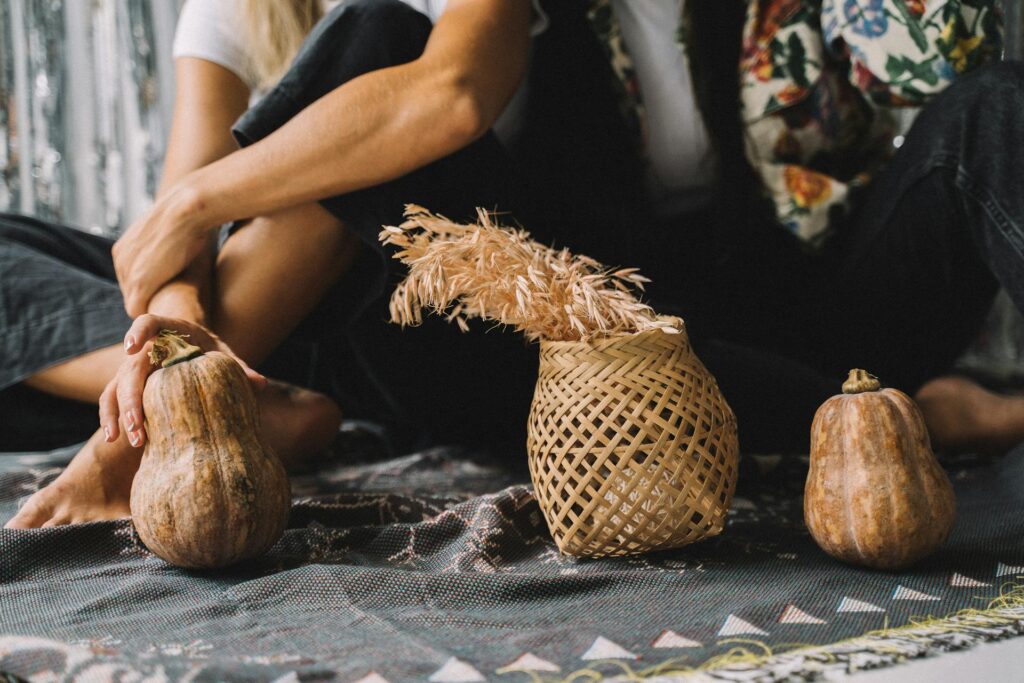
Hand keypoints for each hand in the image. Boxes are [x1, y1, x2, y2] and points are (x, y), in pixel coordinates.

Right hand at [99, 314, 266, 448]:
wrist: (188, 343)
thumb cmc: (207, 347)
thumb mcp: (222, 351)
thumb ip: (238, 366)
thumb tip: (261, 384)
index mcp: (167, 331)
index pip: (148, 323)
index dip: (138, 333)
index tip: (131, 348)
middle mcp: (143, 348)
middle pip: (129, 369)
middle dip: (131, 398)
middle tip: (137, 425)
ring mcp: (131, 368)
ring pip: (114, 387)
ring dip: (118, 412)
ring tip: (124, 438)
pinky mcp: (126, 385)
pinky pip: (112, 399)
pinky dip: (112, 417)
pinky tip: (115, 438)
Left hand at [113, 182, 211, 317]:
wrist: (186, 210)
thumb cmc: (185, 215)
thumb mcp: (166, 230)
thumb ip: (159, 244)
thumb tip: (176, 246)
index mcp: (122, 249)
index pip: (128, 278)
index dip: (148, 286)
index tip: (166, 290)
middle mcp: (120, 261)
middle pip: (129, 291)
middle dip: (148, 296)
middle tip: (169, 300)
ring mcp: (128, 272)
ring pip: (132, 301)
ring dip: (149, 306)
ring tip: (169, 307)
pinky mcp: (140, 284)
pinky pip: (137, 310)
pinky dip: (148, 315)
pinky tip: (164, 315)